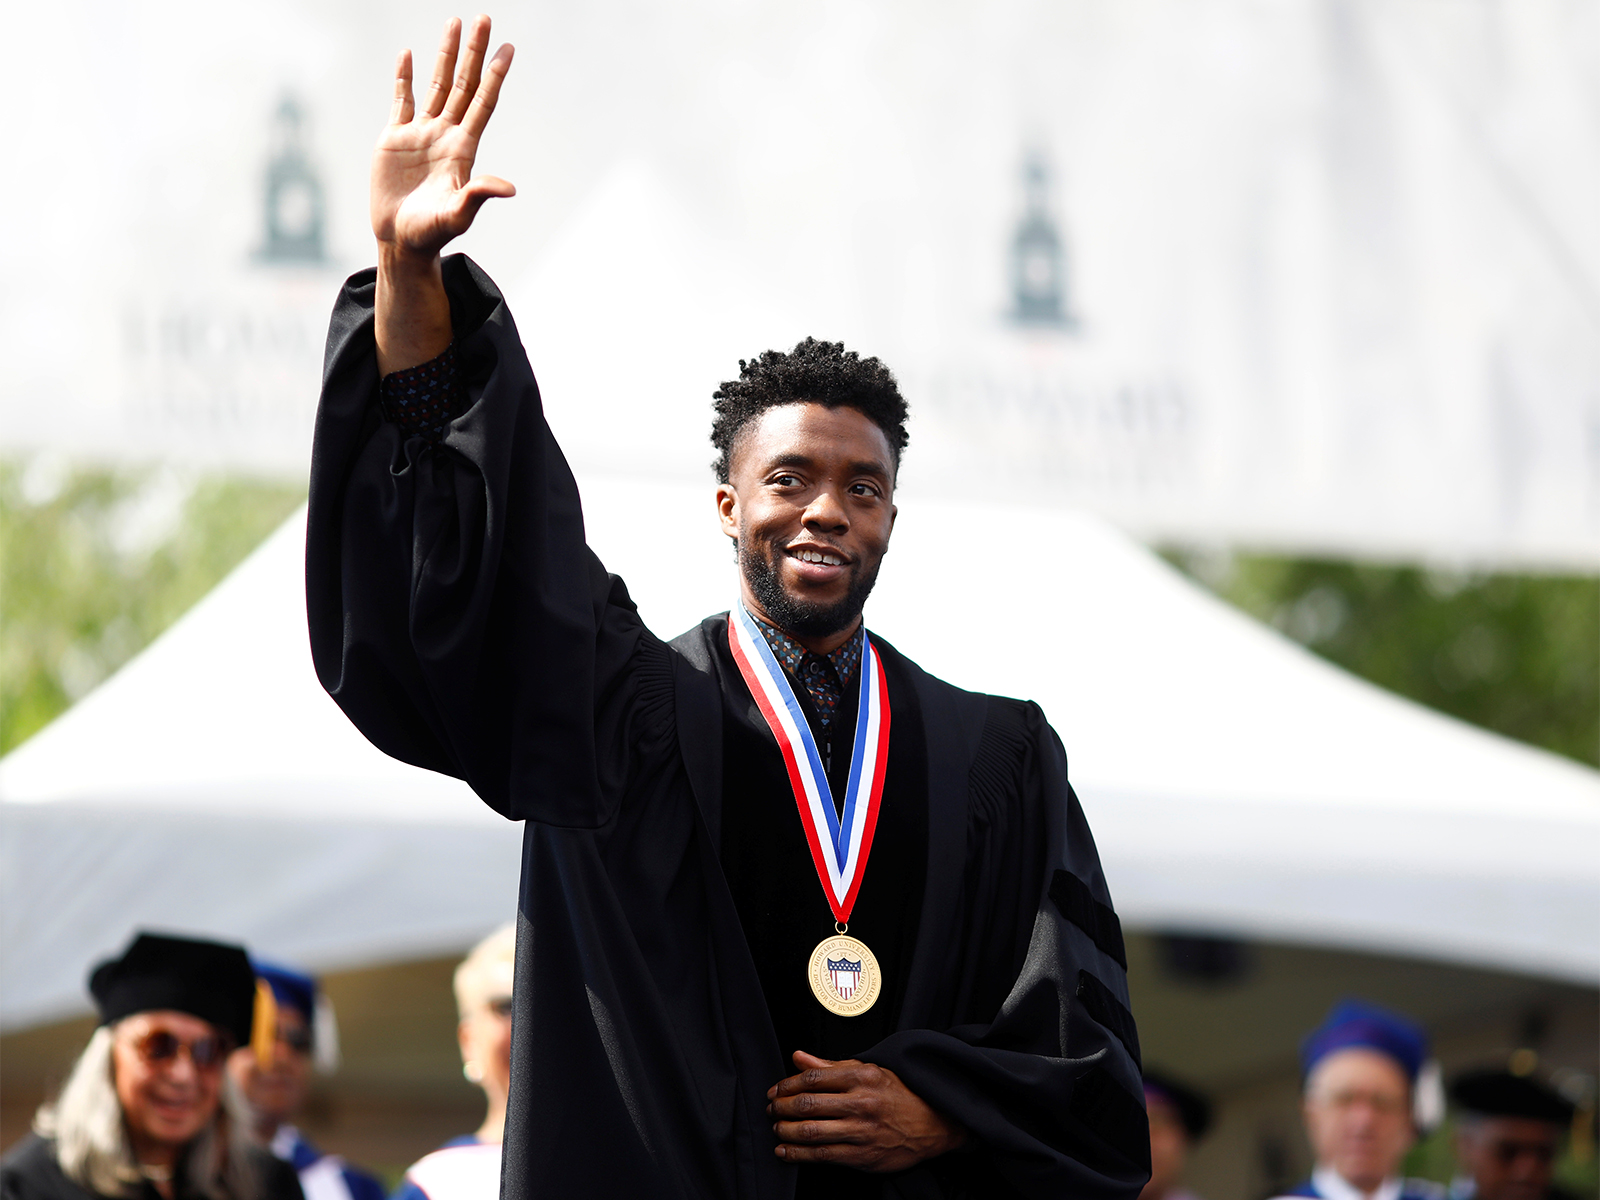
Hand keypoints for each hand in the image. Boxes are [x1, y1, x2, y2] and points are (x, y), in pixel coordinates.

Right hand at [371, 14, 514, 259]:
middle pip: (464, 84)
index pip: (483, 103)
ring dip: (445, 54)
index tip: (508, 47)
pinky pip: (402, 100)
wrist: (401, 240)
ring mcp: (421, 133)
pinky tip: (408, 54)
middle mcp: (446, 134)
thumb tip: (509, 188)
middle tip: (484, 18)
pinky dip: (404, 77)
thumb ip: (479, 196)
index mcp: (463, 148)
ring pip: (437, 85)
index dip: (495, 75)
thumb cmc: (432, 232)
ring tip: (454, 22)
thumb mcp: (457, 214)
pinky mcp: (394, 138)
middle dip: (474, 52)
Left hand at [766, 1051, 968, 1172]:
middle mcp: (861, 1103)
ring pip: (812, 1131)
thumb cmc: (899, 1094)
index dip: (787, 1084)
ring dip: (786, 1131)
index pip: (813, 1078)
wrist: (934, 1123)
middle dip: (781, 1108)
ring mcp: (862, 1131)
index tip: (775, 1090)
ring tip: (776, 1129)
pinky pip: (822, 1155)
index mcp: (862, 1077)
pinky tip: (786, 1150)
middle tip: (771, 1109)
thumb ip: (831, 1067)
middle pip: (808, 1104)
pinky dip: (798, 1154)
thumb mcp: (869, 1071)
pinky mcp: (863, 1155)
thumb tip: (798, 1057)